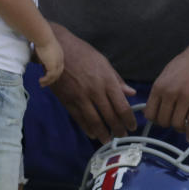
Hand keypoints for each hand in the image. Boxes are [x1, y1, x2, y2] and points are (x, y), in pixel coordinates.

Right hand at [34, 37, 63, 86]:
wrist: (43, 38)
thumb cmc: (40, 40)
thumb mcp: (42, 50)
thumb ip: (41, 57)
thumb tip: (37, 63)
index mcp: (59, 55)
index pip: (58, 66)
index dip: (54, 72)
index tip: (47, 76)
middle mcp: (60, 59)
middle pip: (58, 72)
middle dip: (52, 79)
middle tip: (45, 83)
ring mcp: (58, 63)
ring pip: (55, 76)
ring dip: (48, 81)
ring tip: (41, 84)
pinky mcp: (53, 66)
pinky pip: (50, 76)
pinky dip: (46, 80)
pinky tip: (40, 80)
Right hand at [47, 25, 135, 141]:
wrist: (56, 49)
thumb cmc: (83, 53)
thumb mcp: (104, 63)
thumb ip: (117, 80)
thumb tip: (131, 93)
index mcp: (107, 81)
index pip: (122, 106)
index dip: (128, 119)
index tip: (132, 126)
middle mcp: (95, 91)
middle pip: (109, 116)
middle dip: (117, 128)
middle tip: (122, 136)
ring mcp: (80, 97)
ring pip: (94, 121)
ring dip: (103, 133)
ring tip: (108, 140)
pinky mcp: (67, 101)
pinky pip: (79, 118)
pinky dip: (86, 127)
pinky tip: (92, 133)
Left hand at [145, 29, 188, 138]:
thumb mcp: (167, 73)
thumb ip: (161, 90)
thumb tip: (154, 107)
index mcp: (160, 86)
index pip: (150, 113)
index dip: (156, 120)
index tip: (162, 120)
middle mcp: (170, 92)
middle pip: (163, 121)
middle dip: (169, 125)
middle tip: (176, 123)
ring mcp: (186, 96)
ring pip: (177, 124)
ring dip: (181, 129)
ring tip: (185, 127)